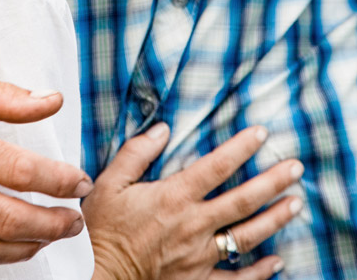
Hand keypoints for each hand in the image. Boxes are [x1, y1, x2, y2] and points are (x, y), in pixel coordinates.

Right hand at [83, 124, 301, 279]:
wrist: (97, 275)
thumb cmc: (102, 228)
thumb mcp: (110, 182)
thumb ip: (137, 152)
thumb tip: (163, 129)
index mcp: (173, 197)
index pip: (216, 166)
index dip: (241, 148)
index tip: (261, 133)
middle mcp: (193, 225)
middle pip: (242, 200)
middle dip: (272, 182)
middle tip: (295, 167)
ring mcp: (199, 257)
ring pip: (246, 236)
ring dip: (274, 219)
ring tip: (296, 203)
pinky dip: (260, 272)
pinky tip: (278, 261)